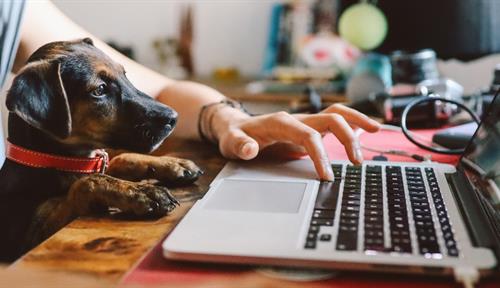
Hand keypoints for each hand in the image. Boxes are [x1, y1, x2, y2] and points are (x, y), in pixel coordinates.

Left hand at [211, 104, 379, 180]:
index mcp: (281, 122)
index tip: (327, 176)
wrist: (236, 126)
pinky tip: (367, 129)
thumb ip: (240, 145)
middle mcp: (297, 118)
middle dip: (347, 137)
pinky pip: (334, 120)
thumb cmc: (235, 136)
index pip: (308, 135)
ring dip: (357, 121)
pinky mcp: (310, 127)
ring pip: (337, 113)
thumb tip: (249, 149)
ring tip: (377, 131)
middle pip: (331, 117)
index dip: (320, 155)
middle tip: (357, 163)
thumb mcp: (231, 143)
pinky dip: (352, 123)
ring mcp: (305, 121)